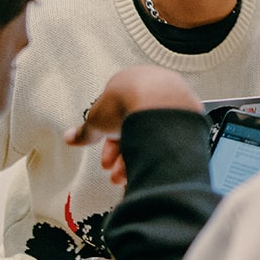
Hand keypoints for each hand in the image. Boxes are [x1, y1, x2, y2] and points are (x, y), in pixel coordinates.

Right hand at [64, 66, 202, 184]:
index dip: (108, 140)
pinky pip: (168, 140)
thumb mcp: (96, 119)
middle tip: (116, 173)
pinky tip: (149, 170)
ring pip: (151, 135)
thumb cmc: (129, 101)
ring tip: (129, 177)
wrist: (160, 104)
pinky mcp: (188, 116)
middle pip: (135, 128)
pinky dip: (157, 156)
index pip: (116, 115)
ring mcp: (173, 101)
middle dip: (122, 154)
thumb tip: (70, 136)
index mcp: (131, 82)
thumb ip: (84, 131)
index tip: (106, 159)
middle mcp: (154, 89)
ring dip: (136, 159)